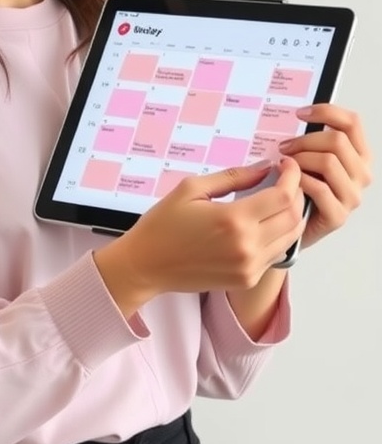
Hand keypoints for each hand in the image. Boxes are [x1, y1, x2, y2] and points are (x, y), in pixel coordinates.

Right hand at [94, 157, 305, 315]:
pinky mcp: (246, 279)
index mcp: (233, 220)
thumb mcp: (192, 188)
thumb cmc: (163, 225)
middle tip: (286, 178)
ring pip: (291, 237)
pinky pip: (277, 253)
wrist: (146, 265)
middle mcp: (246, 247)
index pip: (283, 195)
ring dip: (292, 214)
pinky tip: (268, 220)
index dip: (292, 175)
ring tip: (280, 197)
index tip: (286, 164)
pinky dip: (280, 234)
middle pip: (294, 216)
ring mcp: (249, 267)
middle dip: (297, 192)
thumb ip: (233, 177)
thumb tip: (264, 168)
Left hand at [278, 104, 371, 248]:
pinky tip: (288, 182)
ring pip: (328, 161)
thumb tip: (301, 115)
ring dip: (300, 160)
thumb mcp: (311, 158)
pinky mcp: (338, 216)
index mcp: (359, 156)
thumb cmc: (302, 188)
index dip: (326, 111)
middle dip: (304, 140)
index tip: (300, 113)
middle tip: (284, 147)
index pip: (352, 123)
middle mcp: (362, 175)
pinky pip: (318, 188)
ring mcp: (352, 196)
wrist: (293, 226)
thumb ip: (313, 140)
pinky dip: (299, 181)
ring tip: (284, 165)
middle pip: (337, 140)